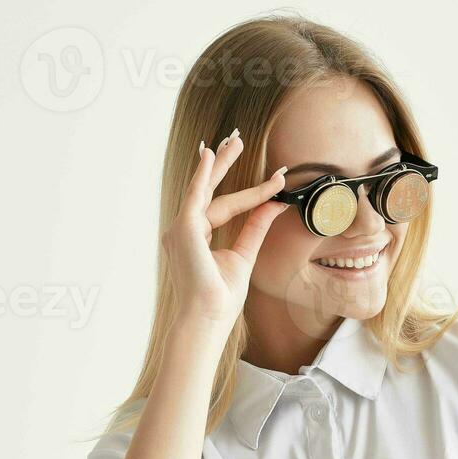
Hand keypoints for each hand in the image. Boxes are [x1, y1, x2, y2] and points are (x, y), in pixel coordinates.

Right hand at [160, 129, 289, 333]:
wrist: (206, 318)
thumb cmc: (220, 298)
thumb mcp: (244, 256)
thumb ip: (255, 228)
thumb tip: (274, 205)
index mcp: (197, 239)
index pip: (226, 208)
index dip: (252, 194)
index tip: (277, 181)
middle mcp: (184, 231)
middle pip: (207, 191)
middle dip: (222, 165)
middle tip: (236, 141)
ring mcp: (180, 229)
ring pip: (204, 190)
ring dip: (218, 164)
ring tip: (233, 142)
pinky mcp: (183, 229)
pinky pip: (196, 196)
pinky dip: (203, 175)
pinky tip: (210, 156)